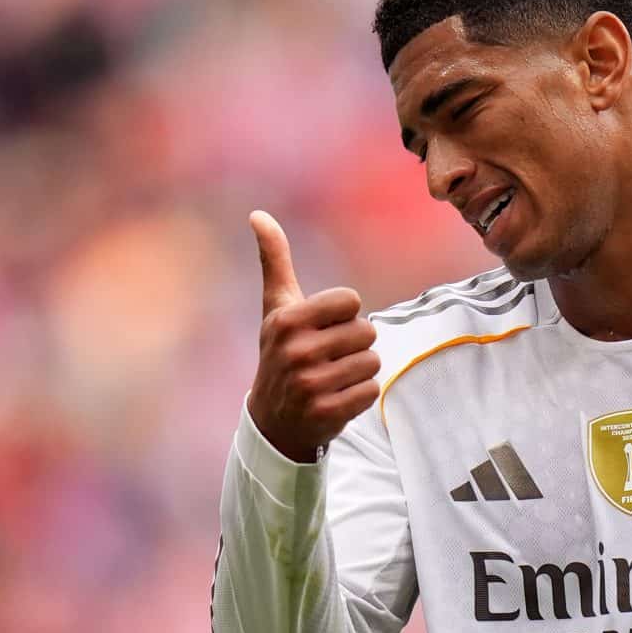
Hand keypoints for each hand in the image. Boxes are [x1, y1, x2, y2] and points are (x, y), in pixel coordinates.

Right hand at [247, 210, 380, 461]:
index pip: (351, 301)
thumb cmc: (281, 351)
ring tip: (333, 377)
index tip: (322, 328)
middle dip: (354, 344)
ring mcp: (311, 384)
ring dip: (359, 370)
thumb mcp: (276, 306)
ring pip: (373, 361)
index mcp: (288, 320)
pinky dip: (361, 394)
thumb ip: (274, 259)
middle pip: (367, 331)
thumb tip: (258, 214)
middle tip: (328, 357)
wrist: (273, 418)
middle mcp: (297, 351)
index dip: (344, 314)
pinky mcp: (327, 412)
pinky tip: (336, 397)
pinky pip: (371, 391)